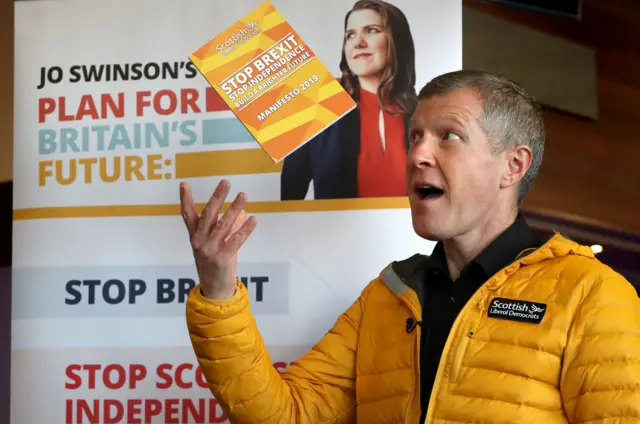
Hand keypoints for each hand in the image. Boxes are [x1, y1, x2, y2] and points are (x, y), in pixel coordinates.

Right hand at [180, 179, 257, 299]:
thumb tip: (240, 211)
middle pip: (208, 215)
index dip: (185, 199)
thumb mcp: (216, 242)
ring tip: (243, 195)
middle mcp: (199, 241)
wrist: (215, 288)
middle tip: (226, 182)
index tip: (184, 184)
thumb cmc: (216, 261)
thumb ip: (225, 227)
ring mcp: (209, 250)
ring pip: (223, 225)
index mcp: (195, 236)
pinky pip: (235, 241)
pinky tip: (253, 219)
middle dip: (217, 197)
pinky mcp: (222, 259)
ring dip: (234, 209)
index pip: (187, 215)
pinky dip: (245, 229)